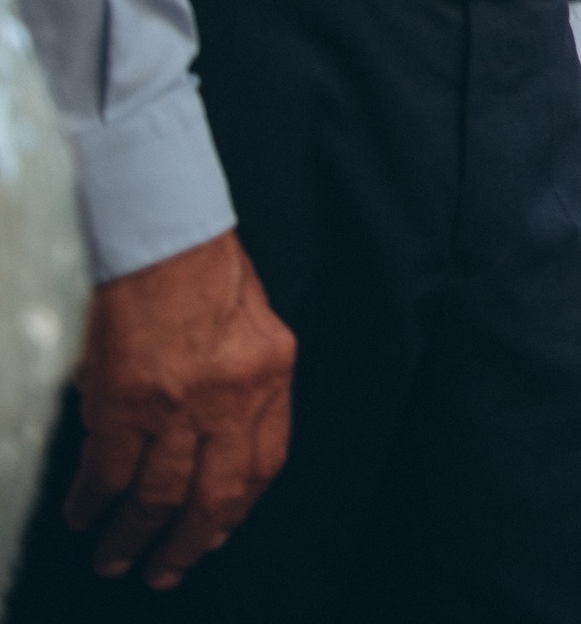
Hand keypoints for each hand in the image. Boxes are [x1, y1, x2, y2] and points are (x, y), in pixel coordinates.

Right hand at [67, 229, 295, 589]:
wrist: (163, 234)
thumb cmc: (207, 268)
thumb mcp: (254, 323)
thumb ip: (245, 380)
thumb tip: (221, 435)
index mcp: (271, 375)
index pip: (265, 463)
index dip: (239, 508)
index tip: (218, 533)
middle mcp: (231, 397)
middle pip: (214, 494)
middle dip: (189, 543)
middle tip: (166, 572)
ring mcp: (177, 404)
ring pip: (159, 494)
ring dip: (135, 535)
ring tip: (117, 560)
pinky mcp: (124, 401)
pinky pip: (110, 469)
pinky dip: (95, 499)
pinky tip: (85, 514)